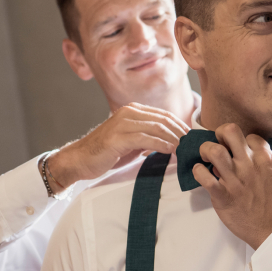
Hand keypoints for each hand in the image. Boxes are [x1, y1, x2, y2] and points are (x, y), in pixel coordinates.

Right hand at [45, 103, 190, 189]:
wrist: (79, 160)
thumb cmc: (107, 153)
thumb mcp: (131, 141)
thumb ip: (148, 137)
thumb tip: (172, 143)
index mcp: (132, 110)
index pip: (163, 115)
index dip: (180, 126)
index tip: (191, 138)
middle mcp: (128, 112)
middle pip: (163, 120)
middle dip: (181, 133)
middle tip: (192, 146)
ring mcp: (122, 123)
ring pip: (157, 128)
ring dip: (174, 139)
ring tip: (185, 150)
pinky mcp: (118, 137)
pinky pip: (146, 139)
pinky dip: (162, 145)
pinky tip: (171, 151)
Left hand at [193, 123, 271, 249]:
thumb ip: (269, 161)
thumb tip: (255, 152)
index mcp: (265, 159)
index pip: (249, 136)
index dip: (241, 141)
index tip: (238, 150)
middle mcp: (249, 165)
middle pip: (229, 131)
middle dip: (219, 134)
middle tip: (218, 144)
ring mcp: (235, 180)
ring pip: (214, 151)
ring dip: (206, 150)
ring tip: (206, 157)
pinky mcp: (223, 196)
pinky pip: (204, 177)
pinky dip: (198, 171)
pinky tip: (200, 172)